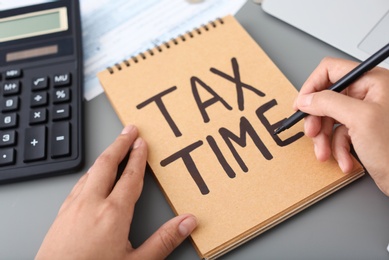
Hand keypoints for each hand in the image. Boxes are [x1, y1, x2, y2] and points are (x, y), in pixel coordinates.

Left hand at [36, 125, 196, 259]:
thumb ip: (164, 240)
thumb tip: (187, 222)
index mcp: (113, 213)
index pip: (130, 176)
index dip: (138, 157)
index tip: (142, 142)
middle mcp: (91, 204)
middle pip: (106, 164)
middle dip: (119, 144)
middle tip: (128, 130)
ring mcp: (73, 207)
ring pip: (90, 172)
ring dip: (104, 156)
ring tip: (113, 149)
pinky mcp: (61, 215)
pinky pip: (78, 184)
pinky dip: (90, 173)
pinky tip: (91, 177)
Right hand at [294, 57, 388, 195]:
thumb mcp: (359, 120)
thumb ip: (329, 103)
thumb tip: (306, 98)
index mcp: (372, 81)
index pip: (331, 71)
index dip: (312, 86)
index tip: (301, 104)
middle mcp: (369, 94)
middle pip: (327, 98)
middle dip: (317, 119)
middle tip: (312, 132)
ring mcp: (365, 113)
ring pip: (330, 119)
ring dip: (324, 139)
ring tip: (325, 153)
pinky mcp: (363, 130)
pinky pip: (339, 135)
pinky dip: (337, 149)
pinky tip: (344, 160)